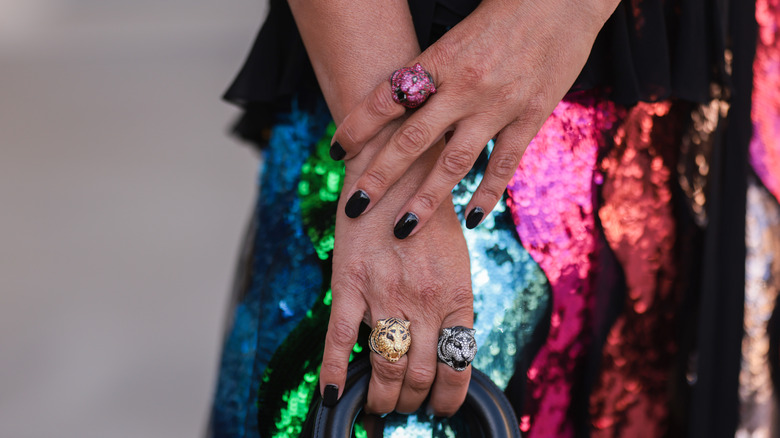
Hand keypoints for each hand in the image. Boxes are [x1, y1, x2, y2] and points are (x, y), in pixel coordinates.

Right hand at [319, 127, 474, 415]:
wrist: (399, 162)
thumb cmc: (430, 210)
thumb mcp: (455, 257)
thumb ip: (449, 300)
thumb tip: (444, 343)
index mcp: (457, 295)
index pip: (458, 364)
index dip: (450, 396)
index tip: (442, 408)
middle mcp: (425, 301)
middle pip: (419, 374)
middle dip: (411, 400)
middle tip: (404, 407)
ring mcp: (387, 293)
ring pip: (384, 366)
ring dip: (381, 397)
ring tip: (378, 407)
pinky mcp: (351, 282)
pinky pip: (339, 339)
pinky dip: (333, 372)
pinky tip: (331, 394)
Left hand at [331, 0, 618, 236]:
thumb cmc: (505, 8)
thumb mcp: (456, 34)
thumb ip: (431, 70)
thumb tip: (399, 103)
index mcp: (440, 59)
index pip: (387, 98)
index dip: (357, 126)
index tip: (337, 150)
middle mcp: (464, 86)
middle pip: (412, 140)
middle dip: (379, 176)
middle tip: (353, 206)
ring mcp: (498, 105)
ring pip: (454, 162)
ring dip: (426, 199)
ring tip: (403, 228)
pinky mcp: (530, 117)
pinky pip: (504, 164)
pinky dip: (486, 194)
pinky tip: (470, 220)